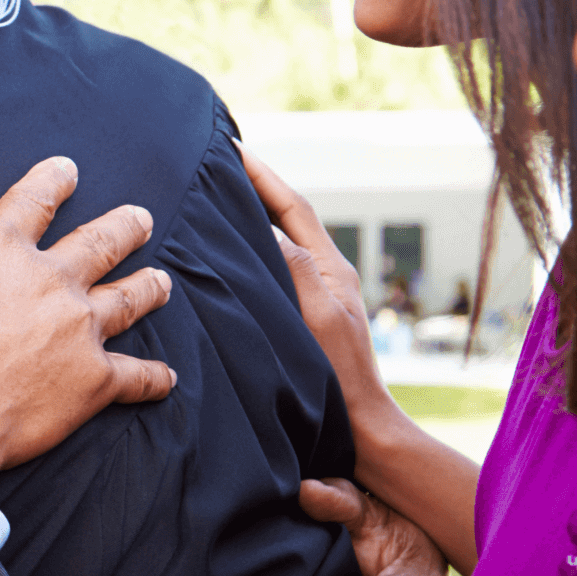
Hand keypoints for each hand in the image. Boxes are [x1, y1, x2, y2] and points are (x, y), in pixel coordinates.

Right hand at [0, 157, 175, 490]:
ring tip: (163, 280)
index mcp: (0, 248)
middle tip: (141, 217)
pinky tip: (167, 376)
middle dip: (122, 227)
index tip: (69, 169)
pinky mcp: (91, 382)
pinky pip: (134, 377)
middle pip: (97, 244)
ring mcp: (76, 331)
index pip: (33, 201)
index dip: (52, 181)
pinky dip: (153, 378)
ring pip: (126, 301)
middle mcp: (49, 281)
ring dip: (147, 289)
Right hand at [239, 146, 382, 404]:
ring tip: (216, 195)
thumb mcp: (317, 317)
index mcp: (331, 268)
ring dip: (251, 213)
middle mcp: (325, 273)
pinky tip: (227, 251)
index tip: (230, 147)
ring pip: (280, 239)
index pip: (292, 207)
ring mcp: (316, 292)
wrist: (360, 428)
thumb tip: (268, 228)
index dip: (261, 174)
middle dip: (255, 184)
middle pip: (287, 215)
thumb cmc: (340, 378)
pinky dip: (251, 246)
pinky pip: (274, 264)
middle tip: (218, 161)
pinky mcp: (305, 312)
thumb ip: (296, 269)